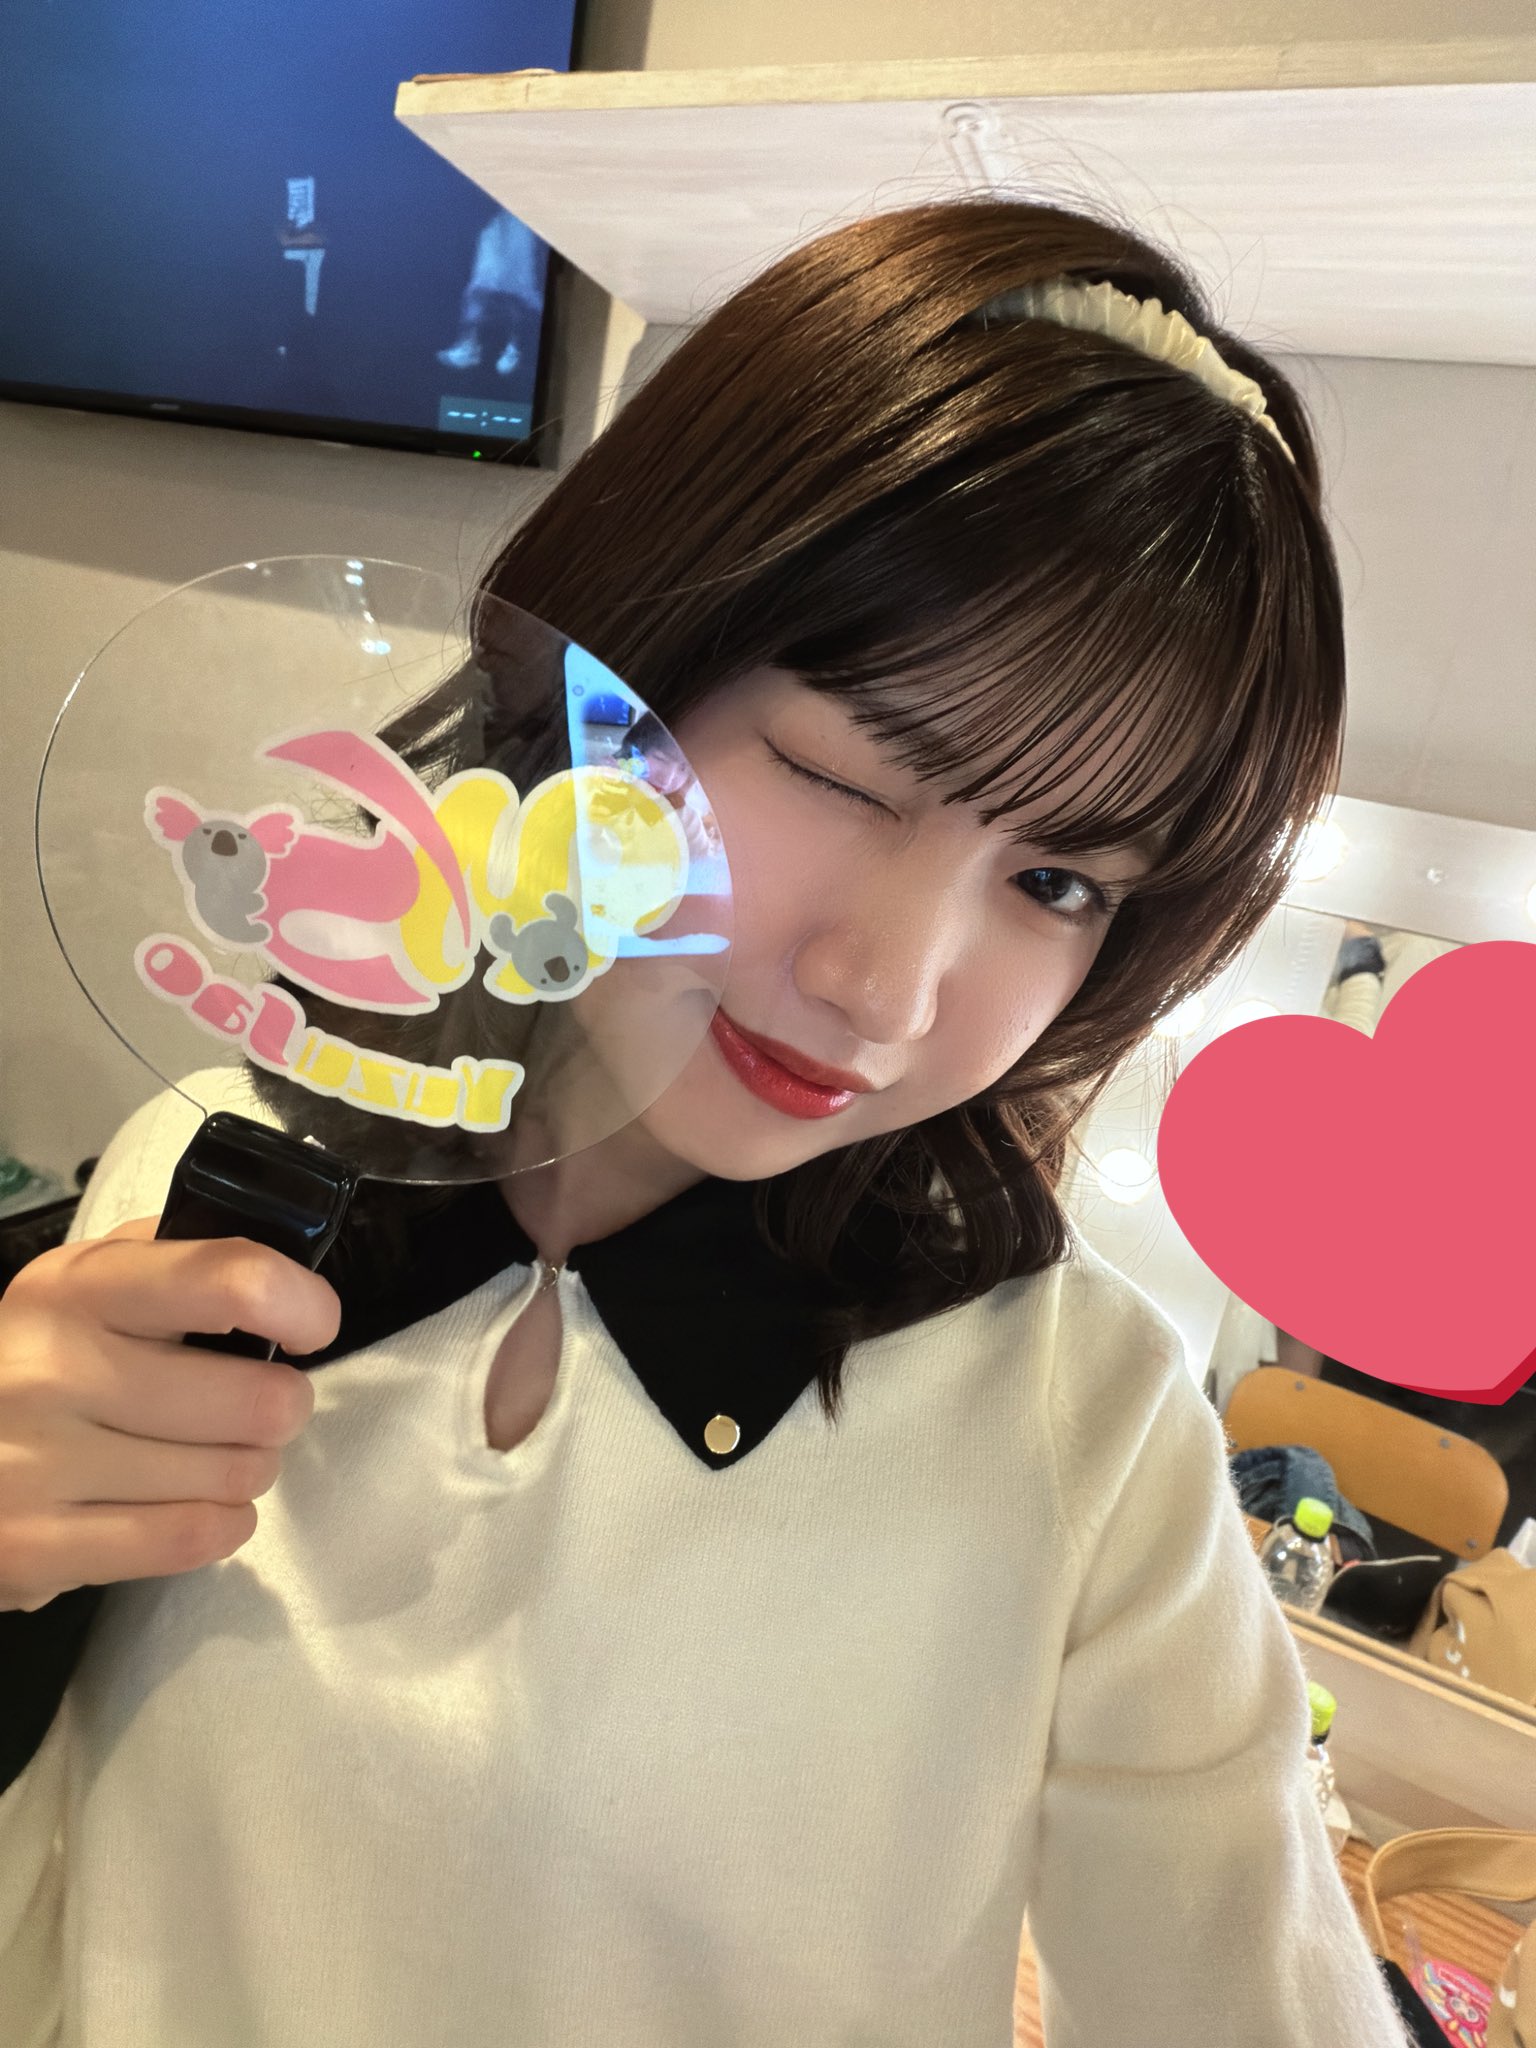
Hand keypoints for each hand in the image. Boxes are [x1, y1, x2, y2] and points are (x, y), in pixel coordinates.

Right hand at [0, 1216, 338, 1612]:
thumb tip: (284, 1269)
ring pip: (234, 1474)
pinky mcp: (36, 1547)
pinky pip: (192, 1538)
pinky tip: (201, 1504)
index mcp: (77, 1286)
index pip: (230, 1280)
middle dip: (281, 1407)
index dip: (301, 1304)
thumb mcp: (88, 1284)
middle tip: (258, 1408)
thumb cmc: (41, 1357)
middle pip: (256, 1400)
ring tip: (216, 1455)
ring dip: (250, 1468)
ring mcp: (37, 1463)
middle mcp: (52, 1368)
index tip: (311, 1325)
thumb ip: (178, 1259)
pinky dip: (222, 1524)